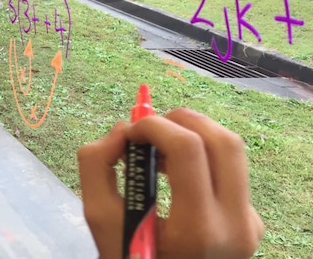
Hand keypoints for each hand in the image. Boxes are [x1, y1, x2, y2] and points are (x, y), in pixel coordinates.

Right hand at [77, 108, 263, 258]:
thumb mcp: (101, 222)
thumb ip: (97, 167)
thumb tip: (120, 130)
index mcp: (197, 228)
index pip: (188, 149)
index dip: (155, 125)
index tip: (130, 131)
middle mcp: (235, 224)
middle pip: (223, 142)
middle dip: (182, 120)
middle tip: (149, 127)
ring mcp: (249, 223)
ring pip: (233, 152)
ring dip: (194, 134)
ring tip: (159, 147)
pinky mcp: (252, 221)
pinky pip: (232, 172)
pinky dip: (202, 158)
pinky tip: (175, 173)